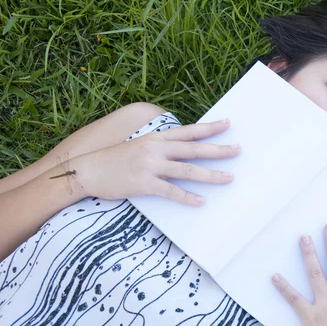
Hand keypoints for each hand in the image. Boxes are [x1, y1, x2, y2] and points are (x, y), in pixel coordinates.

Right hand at [68, 119, 239, 204]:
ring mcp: (151, 166)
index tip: (228, 124)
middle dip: (219, 150)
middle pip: (194, 149)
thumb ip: (161, 146)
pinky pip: (171, 191)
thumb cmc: (114, 159)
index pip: (189, 131)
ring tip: (228, 178)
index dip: (210, 128)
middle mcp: (156, 149)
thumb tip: (182, 150)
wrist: (88, 170)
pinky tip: (200, 201)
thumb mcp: (140, 145)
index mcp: (157, 138)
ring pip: (188, 170)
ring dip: (211, 175)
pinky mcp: (144, 184)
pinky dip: (187, 197)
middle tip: (238, 150)